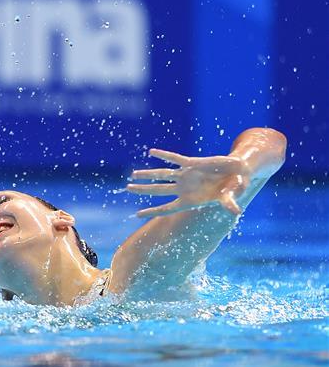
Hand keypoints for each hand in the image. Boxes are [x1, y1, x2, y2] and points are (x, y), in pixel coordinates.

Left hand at [127, 148, 251, 217]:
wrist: (239, 172)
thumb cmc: (234, 188)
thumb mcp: (230, 196)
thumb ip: (229, 203)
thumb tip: (236, 211)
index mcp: (190, 201)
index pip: (167, 208)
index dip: (153, 211)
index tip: (137, 215)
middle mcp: (184, 189)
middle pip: (159, 190)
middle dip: (143, 190)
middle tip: (127, 189)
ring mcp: (186, 176)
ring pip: (162, 175)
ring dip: (148, 174)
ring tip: (132, 174)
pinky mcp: (192, 163)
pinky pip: (175, 158)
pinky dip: (164, 155)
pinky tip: (151, 152)